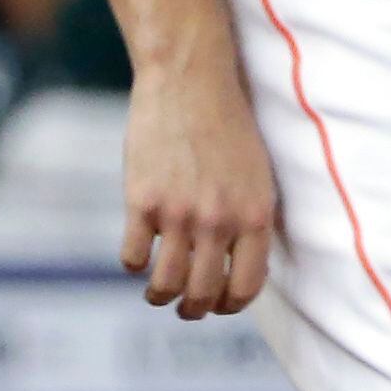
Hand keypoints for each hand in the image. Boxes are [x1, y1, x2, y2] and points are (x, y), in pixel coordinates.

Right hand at [118, 55, 277, 317]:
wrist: (191, 81)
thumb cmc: (228, 127)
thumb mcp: (257, 175)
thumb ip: (250, 220)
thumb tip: (241, 267)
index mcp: (255, 217)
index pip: (247, 287)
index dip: (231, 306)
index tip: (219, 306)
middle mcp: (219, 221)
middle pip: (204, 294)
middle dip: (194, 309)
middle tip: (186, 308)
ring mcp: (179, 213)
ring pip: (166, 284)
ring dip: (160, 297)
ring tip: (158, 293)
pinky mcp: (141, 201)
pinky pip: (133, 257)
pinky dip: (134, 264)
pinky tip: (139, 254)